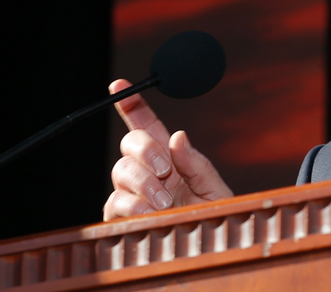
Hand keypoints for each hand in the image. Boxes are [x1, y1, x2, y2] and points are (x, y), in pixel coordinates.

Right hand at [103, 79, 232, 219]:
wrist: (210, 246)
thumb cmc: (214, 215)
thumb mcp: (214, 187)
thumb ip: (198, 163)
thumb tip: (178, 137)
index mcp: (169, 157)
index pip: (146, 125)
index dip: (132, 104)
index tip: (119, 85)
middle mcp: (146, 171)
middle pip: (129, 143)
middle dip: (146, 150)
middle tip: (166, 169)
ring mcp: (132, 193)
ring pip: (121, 171)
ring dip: (143, 182)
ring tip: (165, 201)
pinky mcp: (121, 217)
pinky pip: (116, 202)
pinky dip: (133, 205)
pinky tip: (150, 212)